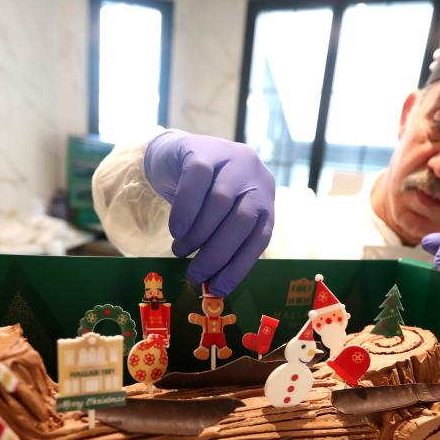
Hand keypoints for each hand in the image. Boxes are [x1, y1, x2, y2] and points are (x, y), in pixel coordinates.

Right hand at [144, 130, 274, 296]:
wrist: (178, 155)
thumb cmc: (202, 197)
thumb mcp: (221, 218)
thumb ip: (223, 242)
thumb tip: (214, 285)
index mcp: (264, 199)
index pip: (259, 237)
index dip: (239, 266)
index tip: (218, 289)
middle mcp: (255, 176)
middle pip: (241, 220)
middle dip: (217, 254)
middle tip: (195, 274)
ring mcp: (231, 159)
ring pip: (220, 202)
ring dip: (198, 235)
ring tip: (180, 251)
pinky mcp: (203, 150)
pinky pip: (196, 182)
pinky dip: (185, 211)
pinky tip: (176, 230)